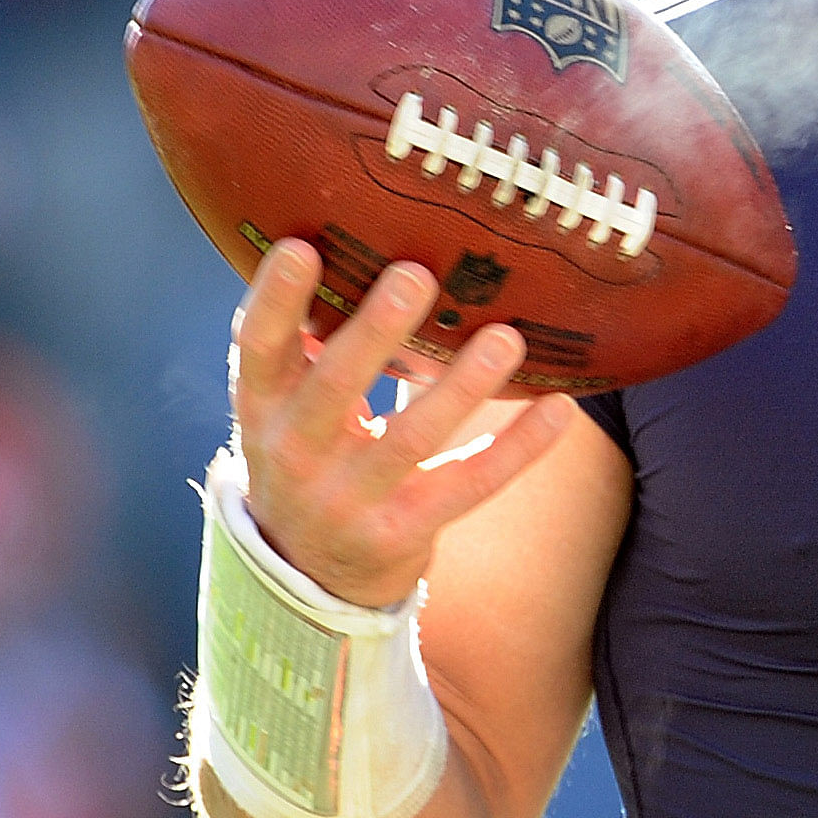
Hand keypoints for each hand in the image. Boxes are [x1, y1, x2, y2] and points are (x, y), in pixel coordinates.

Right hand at [229, 239, 582, 608]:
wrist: (308, 576)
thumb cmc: (310, 455)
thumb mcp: (285, 407)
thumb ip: (308, 345)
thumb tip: (354, 241)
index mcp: (262, 408)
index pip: (258, 346)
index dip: (276, 299)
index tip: (302, 247)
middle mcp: (295, 455)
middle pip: (335, 386)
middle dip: (376, 330)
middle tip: (416, 274)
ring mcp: (348, 500)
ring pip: (412, 438)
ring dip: (462, 386)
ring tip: (505, 338)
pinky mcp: (402, 533)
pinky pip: (468, 485)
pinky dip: (517, 448)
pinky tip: (559, 409)